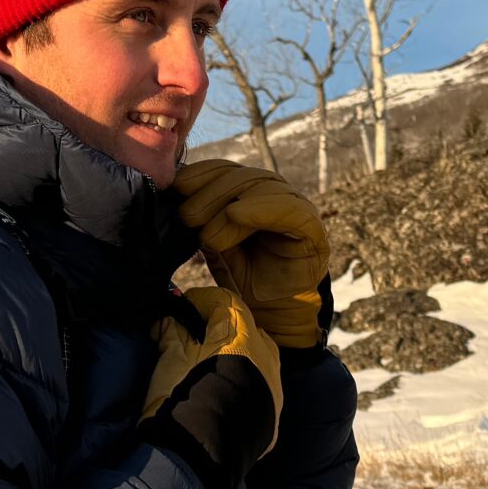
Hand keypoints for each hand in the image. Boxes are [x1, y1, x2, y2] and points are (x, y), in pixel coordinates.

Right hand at [140, 287, 282, 488]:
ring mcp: (274, 388)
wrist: (196, 459)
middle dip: (223, 328)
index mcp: (240, 337)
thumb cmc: (179, 402)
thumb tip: (168, 319)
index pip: (225, 303)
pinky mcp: (274, 415)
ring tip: (212, 368)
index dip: (203, 301)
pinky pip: (262, 390)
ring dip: (239, 356)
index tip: (186, 308)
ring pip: (261, 359)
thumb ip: (171, 331)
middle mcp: (266, 358)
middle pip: (247, 329)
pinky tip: (224, 396)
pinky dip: (246, 386)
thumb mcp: (169, 360)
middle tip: (197, 337)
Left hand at [170, 160, 330, 348]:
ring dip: (227, 204)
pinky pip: (288, 209)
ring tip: (208, 234)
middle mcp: (275, 195)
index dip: (201, 173)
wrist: (274, 318)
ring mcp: (296, 208)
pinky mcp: (312, 228)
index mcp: (252, 194)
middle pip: (241, 175)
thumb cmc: (246, 282)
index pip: (226, 170)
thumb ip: (203, 219)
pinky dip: (260, 209)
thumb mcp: (216, 245)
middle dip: (209, 193)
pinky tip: (236, 215)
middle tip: (187, 218)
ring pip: (261, 186)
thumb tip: (176, 194)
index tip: (177, 187)